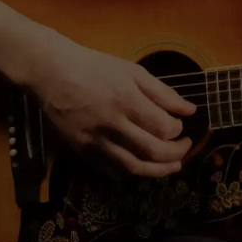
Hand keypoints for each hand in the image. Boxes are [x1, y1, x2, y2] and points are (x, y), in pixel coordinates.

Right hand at [21, 28, 195, 179]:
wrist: (51, 73)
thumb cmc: (94, 67)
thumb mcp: (132, 71)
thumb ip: (163, 92)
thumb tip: (190, 110)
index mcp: (126, 100)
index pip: (163, 127)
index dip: (178, 131)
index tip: (181, 126)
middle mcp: (111, 124)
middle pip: (152, 152)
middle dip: (176, 154)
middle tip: (185, 148)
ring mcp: (95, 141)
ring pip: (132, 168)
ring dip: (158, 171)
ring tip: (172, 166)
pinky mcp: (82, 151)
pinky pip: (111, 171)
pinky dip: (132, 174)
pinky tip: (143, 168)